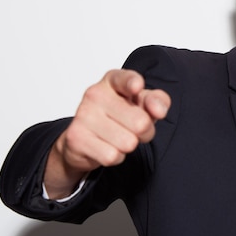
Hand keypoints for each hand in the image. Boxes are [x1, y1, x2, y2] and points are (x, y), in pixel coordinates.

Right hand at [44, 69, 170, 198]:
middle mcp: (96, 94)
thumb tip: (159, 110)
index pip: (125, 79)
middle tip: (133, 129)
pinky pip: (112, 156)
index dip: (133, 83)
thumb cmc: (120, 116)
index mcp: (112, 81)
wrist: (83, 139)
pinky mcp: (76, 138)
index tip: (137, 87)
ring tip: (118, 138)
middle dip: (145, 132)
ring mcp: (84, 115)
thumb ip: (158, 101)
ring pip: (128, 143)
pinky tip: (106, 147)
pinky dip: (116, 156)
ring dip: (129, 146)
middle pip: (141, 123)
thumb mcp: (142, 104)